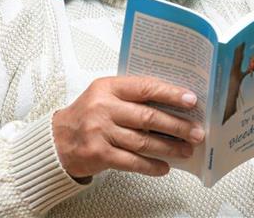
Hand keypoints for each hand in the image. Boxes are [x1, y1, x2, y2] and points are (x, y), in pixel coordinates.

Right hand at [52, 76, 205, 178]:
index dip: (171, 94)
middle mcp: (104, 108)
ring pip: (143, 142)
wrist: (57, 140)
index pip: (145, 87)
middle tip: (197, 132)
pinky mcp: (98, 154)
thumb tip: (173, 103)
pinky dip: (151, 166)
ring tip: (186, 150)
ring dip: (169, 147)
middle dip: (177, 126)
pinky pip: (132, 162)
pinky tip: (164, 167)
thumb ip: (134, 95)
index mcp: (108, 87)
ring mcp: (100, 132)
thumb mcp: (106, 94)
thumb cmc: (88, 114)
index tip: (191, 100)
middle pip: (148, 117)